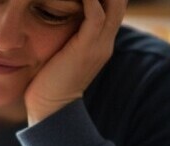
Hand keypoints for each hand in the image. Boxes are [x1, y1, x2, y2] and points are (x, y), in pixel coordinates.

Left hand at [24, 0, 127, 124]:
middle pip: (119, 0)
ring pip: (111, 3)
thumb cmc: (50, 81)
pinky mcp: (86, 48)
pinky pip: (94, 14)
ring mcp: (99, 44)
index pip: (113, 5)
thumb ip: (67, 35)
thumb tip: (55, 16)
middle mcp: (105, 40)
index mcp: (101, 40)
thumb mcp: (62, 52)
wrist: (51, 110)